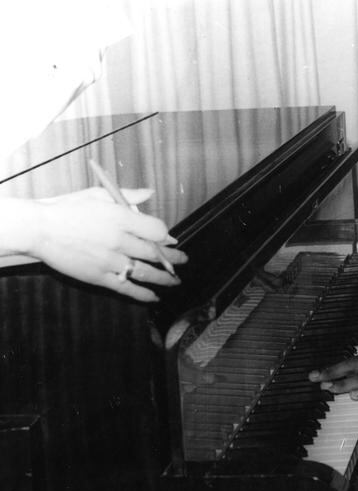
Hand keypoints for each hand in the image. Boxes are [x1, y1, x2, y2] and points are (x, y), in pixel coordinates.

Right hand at [30, 187, 187, 301]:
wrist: (39, 229)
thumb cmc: (68, 209)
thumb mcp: (99, 195)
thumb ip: (128, 196)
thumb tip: (150, 193)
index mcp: (121, 218)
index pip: (157, 230)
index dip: (167, 236)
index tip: (171, 240)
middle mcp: (120, 241)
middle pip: (155, 253)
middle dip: (173, 258)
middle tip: (183, 260)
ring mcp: (110, 261)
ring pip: (146, 272)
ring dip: (165, 279)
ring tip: (176, 281)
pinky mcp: (99, 276)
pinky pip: (127, 288)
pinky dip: (143, 294)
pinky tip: (154, 297)